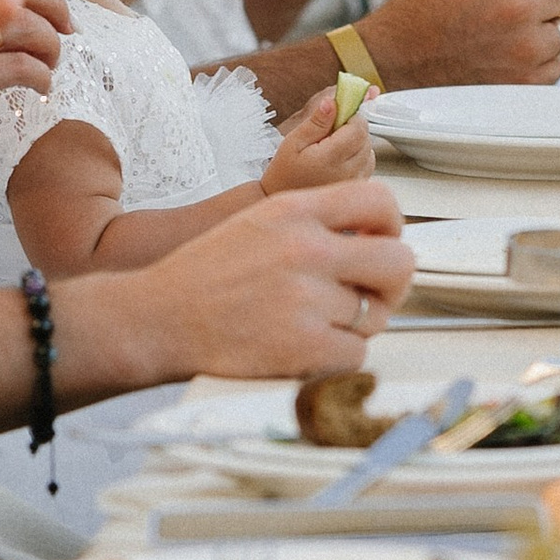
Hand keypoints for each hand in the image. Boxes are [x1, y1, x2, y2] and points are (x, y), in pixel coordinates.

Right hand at [123, 183, 415, 384]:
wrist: (160, 318)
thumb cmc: (208, 274)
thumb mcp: (259, 222)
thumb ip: (316, 222)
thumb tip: (378, 236)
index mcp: (294, 211)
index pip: (382, 201)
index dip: (392, 226)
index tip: (381, 243)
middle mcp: (305, 249)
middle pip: (399, 262)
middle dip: (390, 283)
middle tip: (368, 294)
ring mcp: (306, 299)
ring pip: (376, 315)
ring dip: (355, 325)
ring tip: (314, 322)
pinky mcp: (305, 347)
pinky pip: (357, 355)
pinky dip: (337, 358)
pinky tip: (304, 347)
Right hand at [260, 85, 377, 193]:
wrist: (284, 200)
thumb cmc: (285, 173)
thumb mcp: (293, 142)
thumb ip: (316, 122)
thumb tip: (332, 103)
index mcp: (330, 158)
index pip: (358, 128)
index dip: (351, 115)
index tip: (339, 112)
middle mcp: (347, 172)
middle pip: (366, 138)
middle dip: (353, 128)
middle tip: (331, 131)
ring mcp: (355, 182)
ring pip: (369, 150)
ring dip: (357, 143)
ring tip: (334, 146)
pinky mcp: (357, 188)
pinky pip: (368, 165)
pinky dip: (359, 157)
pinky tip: (340, 159)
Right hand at [357, 0, 559, 88]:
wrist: (396, 62)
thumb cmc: (424, 6)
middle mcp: (517, 5)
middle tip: (515, 2)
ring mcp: (524, 47)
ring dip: (549, 29)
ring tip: (512, 31)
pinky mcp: (526, 82)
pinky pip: (558, 65)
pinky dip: (541, 62)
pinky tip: (509, 56)